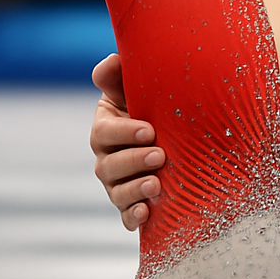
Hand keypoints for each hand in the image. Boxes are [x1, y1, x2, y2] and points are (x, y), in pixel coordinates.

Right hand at [90, 53, 165, 230]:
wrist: (175, 132)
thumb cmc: (155, 104)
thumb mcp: (137, 87)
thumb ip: (119, 73)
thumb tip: (112, 61)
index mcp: (106, 128)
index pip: (104, 132)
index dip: (124, 133)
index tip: (149, 130)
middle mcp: (107, 158)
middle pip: (109, 166)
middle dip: (133, 161)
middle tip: (159, 156)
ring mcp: (118, 184)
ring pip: (117, 192)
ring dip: (134, 191)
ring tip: (155, 186)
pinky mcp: (132, 204)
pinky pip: (126, 216)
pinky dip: (133, 217)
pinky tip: (146, 214)